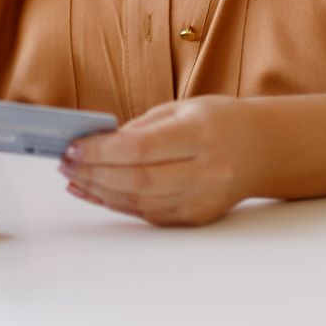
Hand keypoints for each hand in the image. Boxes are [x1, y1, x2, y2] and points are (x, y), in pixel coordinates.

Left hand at [56, 95, 256, 226]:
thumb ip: (139, 127)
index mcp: (200, 136)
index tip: (73, 147)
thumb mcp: (180, 109)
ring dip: (99, 191)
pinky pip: (148, 213)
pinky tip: (93, 191)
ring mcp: (202, 199)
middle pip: (137, 180)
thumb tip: (94, 144)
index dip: (102, 152)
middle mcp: (205, 172)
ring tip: (72, 176)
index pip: (141, 149)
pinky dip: (116, 203)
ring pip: (140, 202)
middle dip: (93, 173)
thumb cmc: (216, 121)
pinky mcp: (196, 217)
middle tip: (65, 162)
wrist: (261, 149)